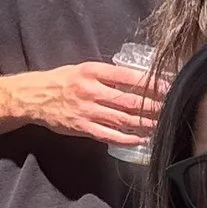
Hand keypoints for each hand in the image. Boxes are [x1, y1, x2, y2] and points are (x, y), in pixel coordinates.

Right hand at [9, 60, 165, 146]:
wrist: (34, 97)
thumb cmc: (61, 81)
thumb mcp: (84, 69)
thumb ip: (107, 75)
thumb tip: (136, 80)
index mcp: (92, 71)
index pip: (128, 76)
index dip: (151, 82)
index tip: (168, 86)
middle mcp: (91, 90)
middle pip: (129, 100)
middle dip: (153, 105)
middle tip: (172, 107)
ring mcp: (87, 111)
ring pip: (122, 119)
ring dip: (145, 123)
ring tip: (162, 123)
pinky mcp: (83, 128)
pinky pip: (109, 135)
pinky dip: (127, 138)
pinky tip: (141, 139)